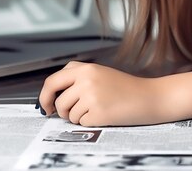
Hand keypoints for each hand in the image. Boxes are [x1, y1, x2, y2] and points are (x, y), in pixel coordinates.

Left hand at [38, 61, 162, 126]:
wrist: (147, 97)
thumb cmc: (124, 88)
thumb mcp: (100, 73)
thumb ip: (78, 78)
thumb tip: (53, 94)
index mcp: (86, 68)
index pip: (53, 81)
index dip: (44, 95)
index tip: (45, 105)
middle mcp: (86, 80)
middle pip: (58, 101)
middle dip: (61, 110)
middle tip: (70, 112)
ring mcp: (91, 96)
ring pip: (69, 114)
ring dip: (78, 116)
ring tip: (96, 108)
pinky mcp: (97, 112)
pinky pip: (81, 123)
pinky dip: (90, 122)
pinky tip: (104, 114)